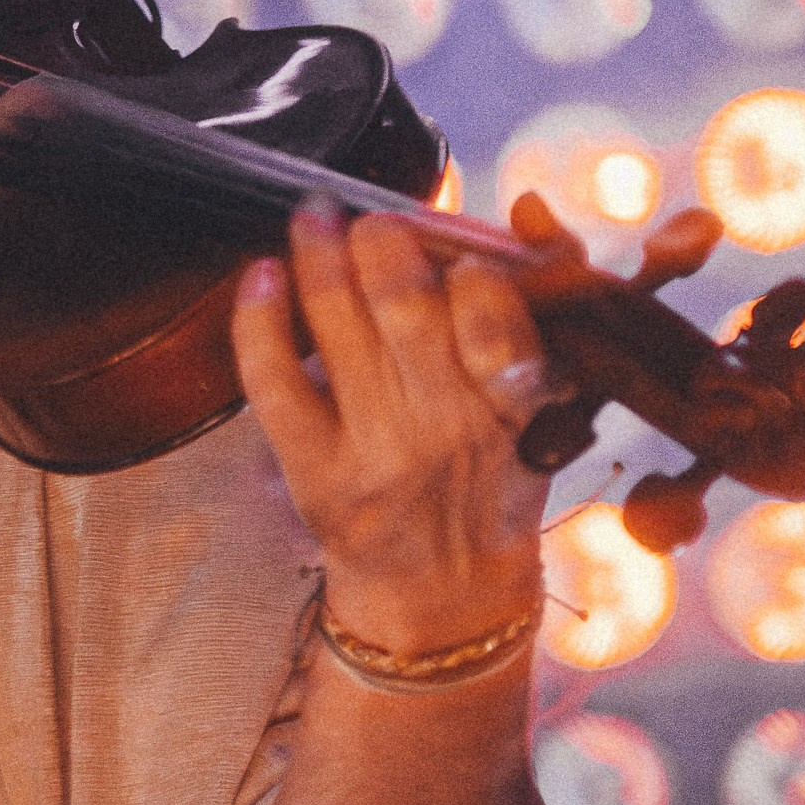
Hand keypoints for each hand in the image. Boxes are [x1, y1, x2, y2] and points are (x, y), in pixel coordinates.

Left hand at [231, 199, 551, 656]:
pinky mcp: (314, 474)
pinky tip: (261, 274)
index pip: (491, 307)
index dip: (464, 261)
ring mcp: (376, 452)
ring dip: (319, 255)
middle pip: (404, 303)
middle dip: (381, 241)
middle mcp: (445, 427)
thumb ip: (543, 299)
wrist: (445, 596)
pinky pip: (275, 384)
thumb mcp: (546, 403)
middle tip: (368, 219)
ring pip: (338, 327)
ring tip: (314, 218)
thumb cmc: (493, 479)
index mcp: (513, 402)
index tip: (452, 247)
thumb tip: (524, 208)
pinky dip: (259, 322)